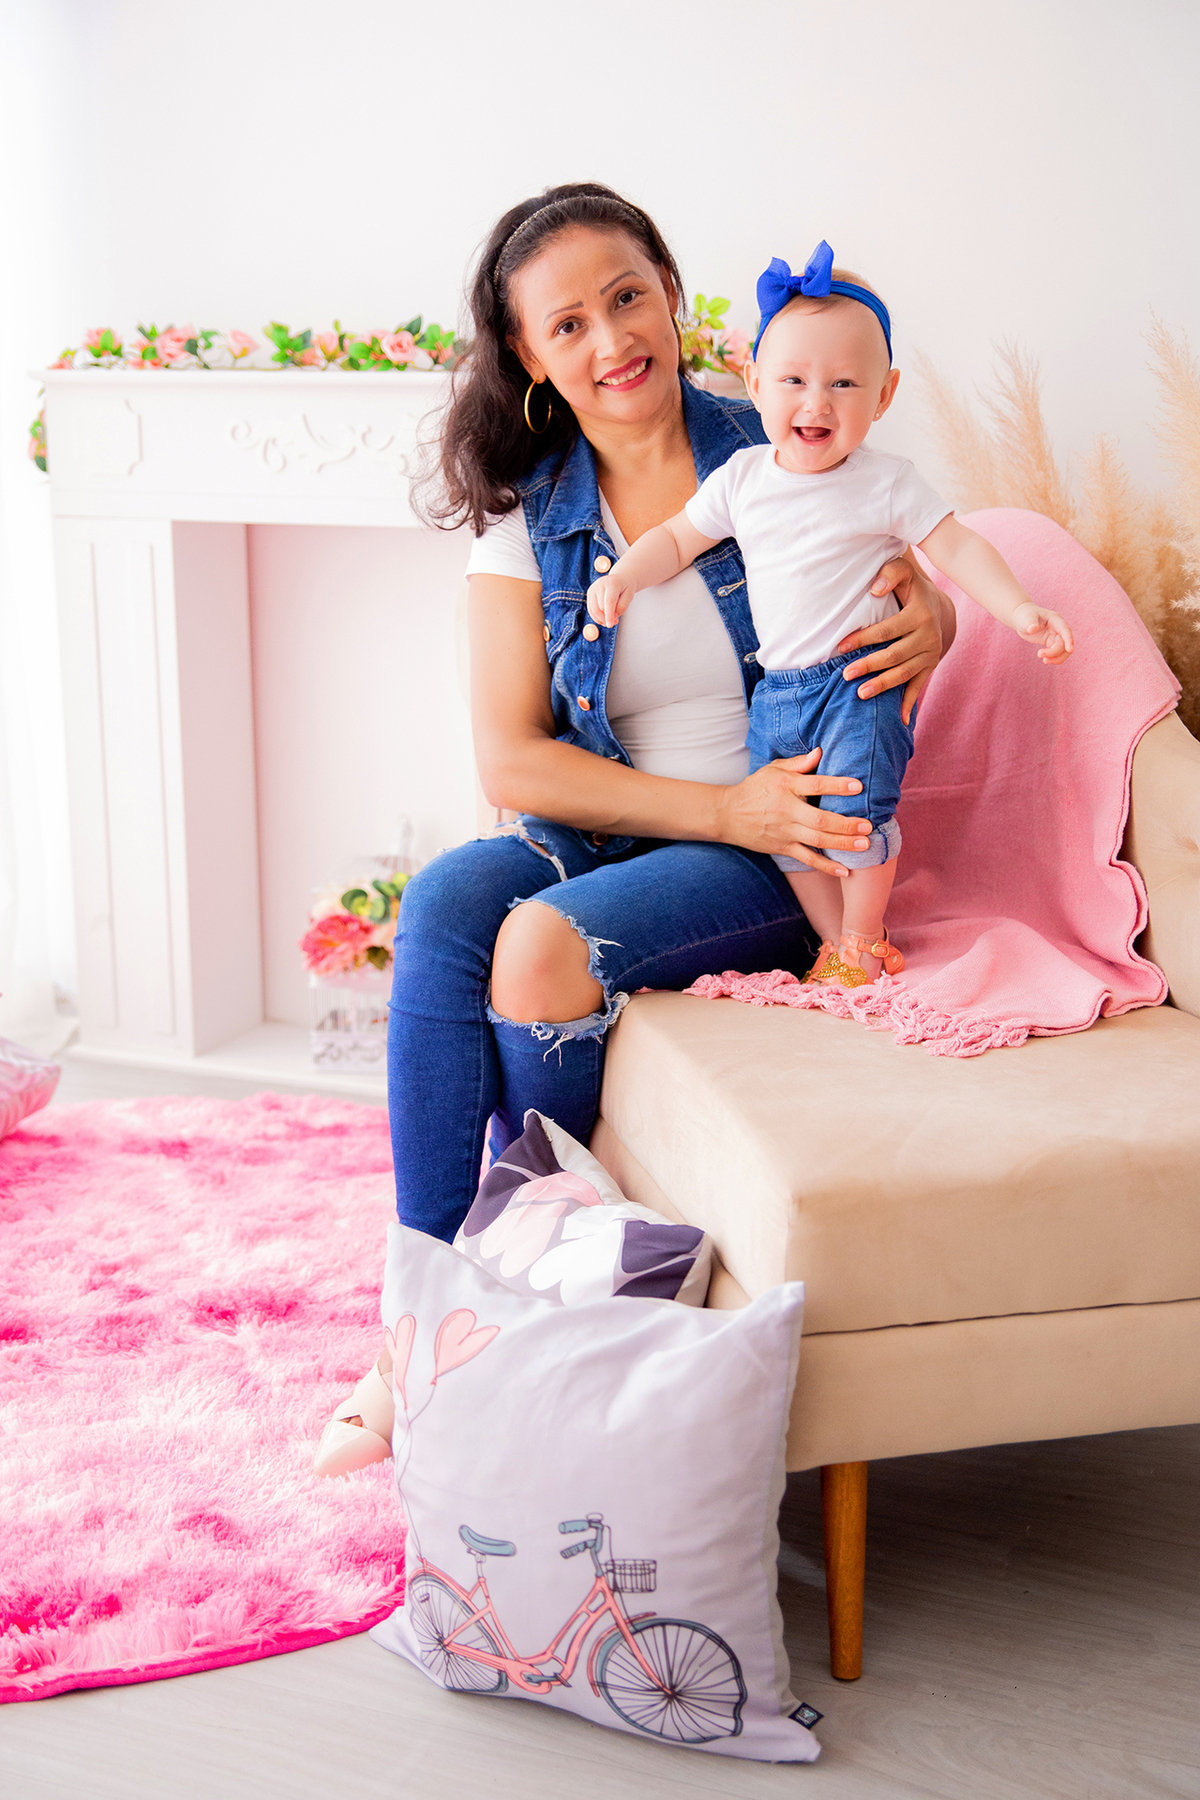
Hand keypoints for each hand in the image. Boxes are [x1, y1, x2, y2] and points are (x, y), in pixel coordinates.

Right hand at [587, 573, 635, 628]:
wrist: (620, 578)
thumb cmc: (626, 587)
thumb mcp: (629, 596)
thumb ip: (621, 607)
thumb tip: (612, 618)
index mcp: (612, 583)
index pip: (609, 601)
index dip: (609, 615)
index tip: (610, 625)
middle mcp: (600, 584)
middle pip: (600, 607)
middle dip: (607, 618)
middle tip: (616, 621)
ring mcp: (593, 588)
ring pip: (593, 610)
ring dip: (601, 619)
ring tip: (609, 621)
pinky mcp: (590, 592)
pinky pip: (591, 609)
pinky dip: (596, 617)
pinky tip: (603, 619)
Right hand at [715, 748, 872, 875]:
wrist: (727, 814)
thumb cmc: (755, 788)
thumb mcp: (772, 769)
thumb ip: (798, 763)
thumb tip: (820, 752)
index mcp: (785, 786)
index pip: (815, 785)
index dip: (837, 786)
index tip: (858, 787)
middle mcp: (786, 809)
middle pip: (819, 819)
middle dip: (845, 823)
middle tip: (868, 825)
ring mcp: (784, 831)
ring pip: (817, 840)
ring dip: (842, 843)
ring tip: (864, 844)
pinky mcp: (782, 847)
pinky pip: (807, 858)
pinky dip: (826, 866)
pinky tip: (845, 871)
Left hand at [835, 556, 954, 724]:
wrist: (939, 606)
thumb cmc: (911, 589)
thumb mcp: (904, 573)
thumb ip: (890, 574)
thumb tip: (876, 590)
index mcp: (919, 614)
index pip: (887, 630)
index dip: (863, 639)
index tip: (840, 647)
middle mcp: (928, 636)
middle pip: (895, 655)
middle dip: (869, 666)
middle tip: (845, 675)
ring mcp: (931, 654)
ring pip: (904, 673)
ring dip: (882, 686)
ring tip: (860, 694)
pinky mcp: (930, 666)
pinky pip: (919, 686)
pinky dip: (909, 704)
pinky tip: (900, 721)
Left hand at [1012, 601, 1073, 663]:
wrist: (1022, 618)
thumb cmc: (1025, 615)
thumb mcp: (1026, 618)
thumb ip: (1030, 623)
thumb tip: (1032, 629)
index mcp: (1055, 620)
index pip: (1065, 630)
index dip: (1069, 640)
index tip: (1070, 650)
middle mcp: (1059, 628)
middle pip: (1065, 643)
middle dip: (1056, 653)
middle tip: (1042, 658)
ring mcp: (1056, 635)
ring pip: (1063, 650)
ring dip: (1056, 658)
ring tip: (1044, 661)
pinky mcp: (1051, 642)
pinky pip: (1057, 652)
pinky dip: (1053, 658)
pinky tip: (1044, 659)